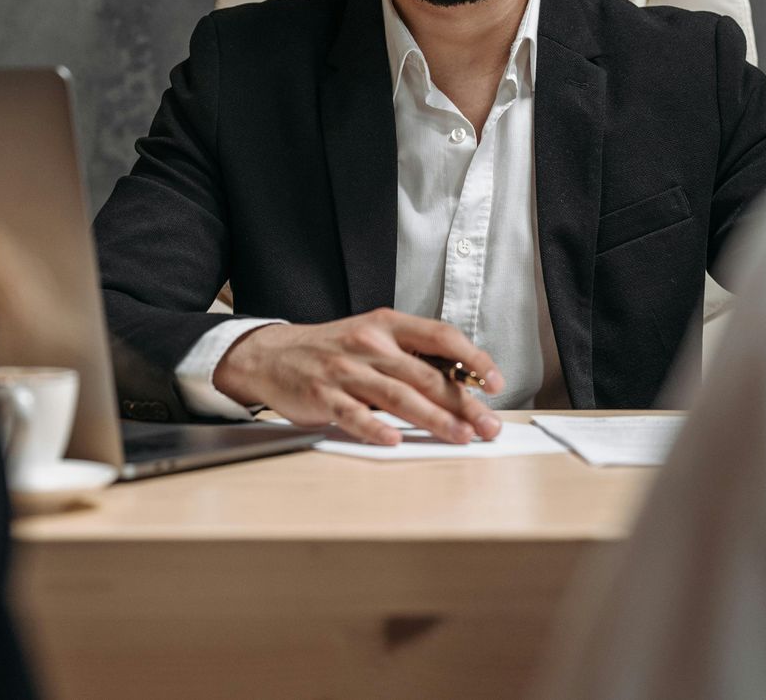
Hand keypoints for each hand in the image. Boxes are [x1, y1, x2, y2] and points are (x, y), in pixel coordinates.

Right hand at [214, 309, 505, 445]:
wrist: (271, 354)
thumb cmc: (331, 349)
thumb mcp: (372, 337)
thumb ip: (411, 356)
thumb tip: (463, 381)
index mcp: (386, 325)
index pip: (440, 336)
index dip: (472, 358)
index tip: (495, 381)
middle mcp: (368, 344)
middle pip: (425, 374)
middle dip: (463, 402)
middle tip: (488, 425)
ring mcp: (344, 370)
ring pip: (397, 396)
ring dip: (434, 419)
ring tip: (460, 436)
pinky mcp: (322, 396)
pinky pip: (353, 415)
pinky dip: (375, 428)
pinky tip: (395, 440)